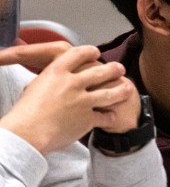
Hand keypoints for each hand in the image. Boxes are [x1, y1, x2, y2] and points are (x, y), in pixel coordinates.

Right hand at [0, 45, 138, 154]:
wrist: (27, 134)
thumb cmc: (24, 113)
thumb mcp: (34, 87)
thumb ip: (48, 81)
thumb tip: (50, 79)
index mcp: (57, 72)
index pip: (78, 54)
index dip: (89, 52)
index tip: (95, 52)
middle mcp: (73, 83)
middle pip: (101, 71)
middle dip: (113, 69)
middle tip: (119, 68)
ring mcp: (83, 101)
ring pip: (110, 92)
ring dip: (121, 90)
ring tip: (127, 88)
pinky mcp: (88, 118)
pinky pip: (105, 117)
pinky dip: (110, 118)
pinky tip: (112, 117)